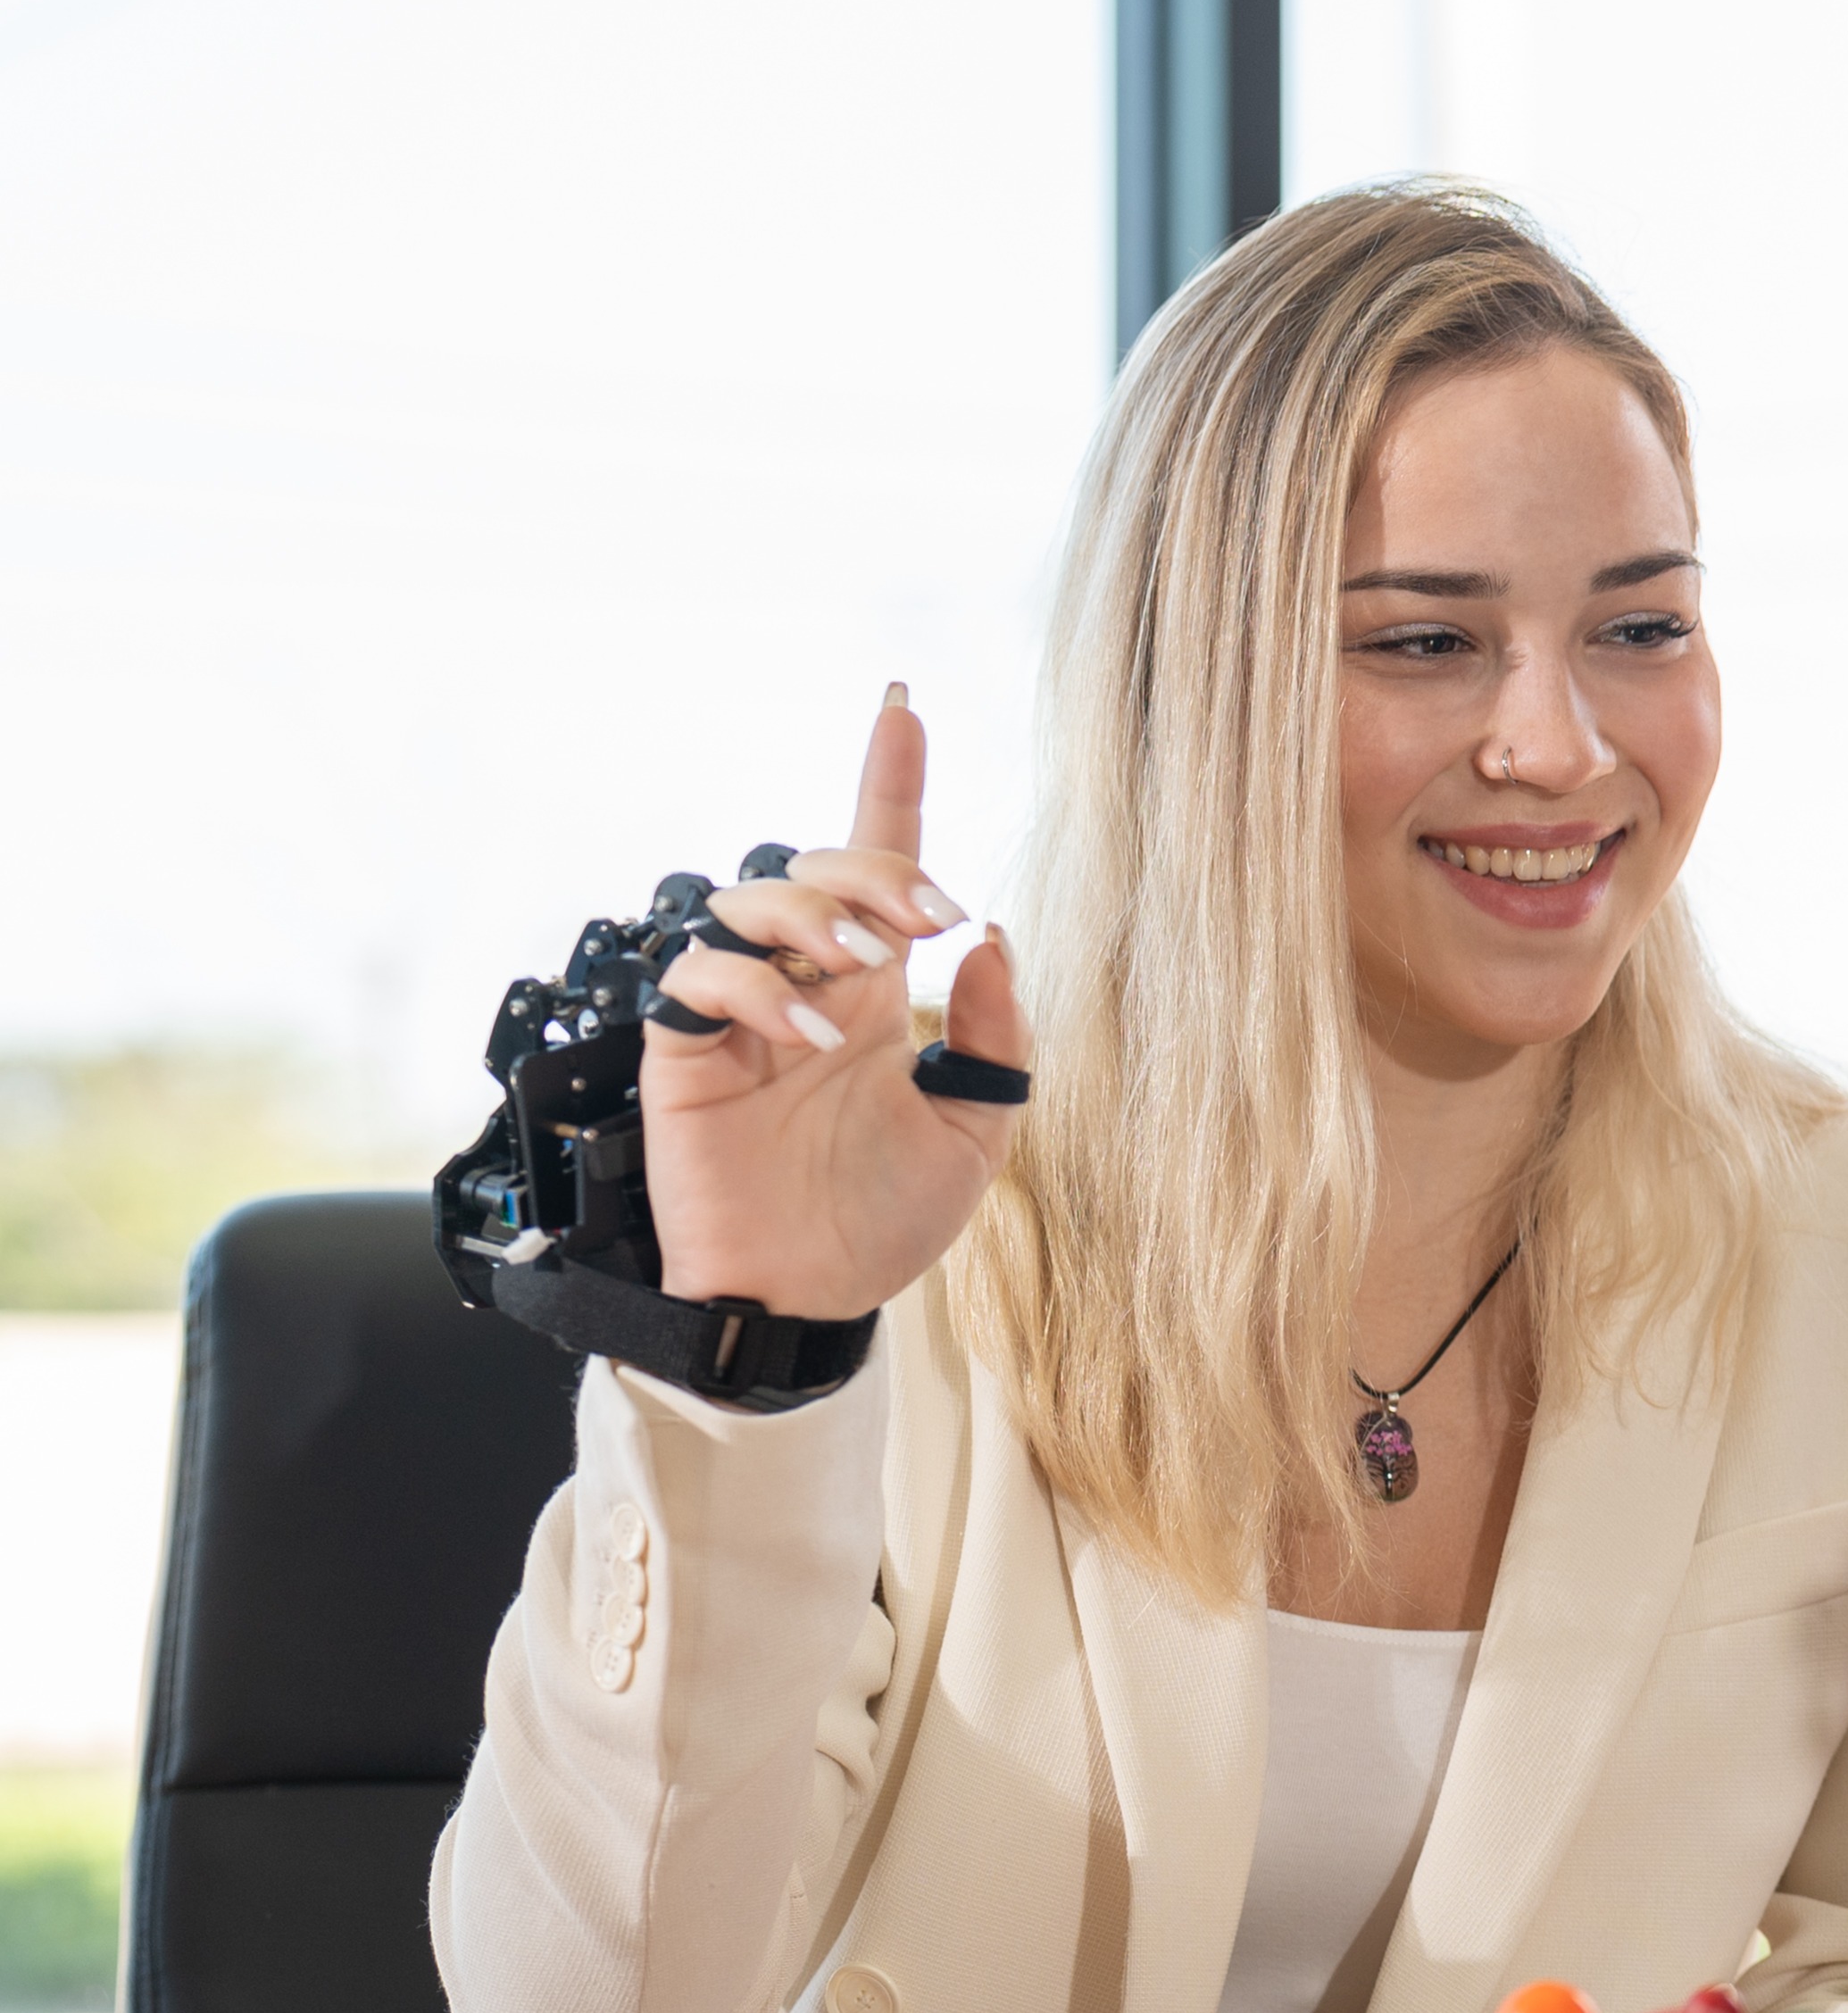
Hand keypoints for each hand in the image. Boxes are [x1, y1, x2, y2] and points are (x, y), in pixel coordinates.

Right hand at [638, 687, 1029, 1321]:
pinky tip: (807, 1029)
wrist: (809, 1299)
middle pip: (814, 869)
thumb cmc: (883, 1221)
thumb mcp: (981, 1131)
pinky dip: (755, 985)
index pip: (879, 868)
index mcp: (873, 994)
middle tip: (923, 925)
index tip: (903, 712)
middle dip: (871, 871)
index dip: (889, 787)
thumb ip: (997, 1037)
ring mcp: (739, 1017)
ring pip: (747, 902)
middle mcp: (803, 988)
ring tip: (867, 970)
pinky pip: (696, 978)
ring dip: (815, 916)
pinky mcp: (685, 1054)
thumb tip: (990, 939)